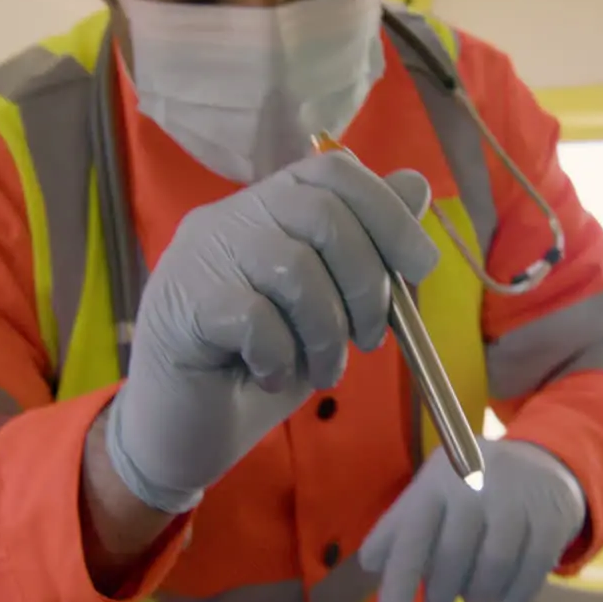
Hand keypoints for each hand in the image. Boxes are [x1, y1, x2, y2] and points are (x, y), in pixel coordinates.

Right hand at [107, 151, 438, 512]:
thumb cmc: (262, 364)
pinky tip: (273, 376)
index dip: (388, 212)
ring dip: (327, 330)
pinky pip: (255, 317)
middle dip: (366, 282)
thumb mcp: (331, 307)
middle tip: (369, 338)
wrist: (183, 430)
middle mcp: (230, 216)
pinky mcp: (182, 305)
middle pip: (322, 213)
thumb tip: (417, 187)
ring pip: (293, 268)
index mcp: (269, 208)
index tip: (420, 267)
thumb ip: (368, 250)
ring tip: (323, 370)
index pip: (334, 171)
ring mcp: (200, 257)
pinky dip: (282, 355)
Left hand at [360, 439, 587, 601]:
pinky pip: (533, 568)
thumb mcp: (432, 492)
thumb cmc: (471, 484)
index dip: (400, 577)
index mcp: (439, 478)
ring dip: (480, 593)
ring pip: (495, 564)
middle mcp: (477, 482)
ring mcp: (518, 496)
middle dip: (443, 591)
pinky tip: (506, 598)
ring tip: (473, 598)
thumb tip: (371, 565)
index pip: (414, 532)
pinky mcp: (551, 515)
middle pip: (454, 553)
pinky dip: (516, 593)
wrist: (540, 461)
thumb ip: (401, 526)